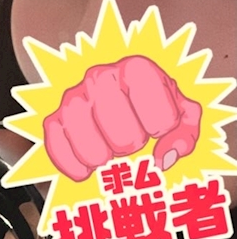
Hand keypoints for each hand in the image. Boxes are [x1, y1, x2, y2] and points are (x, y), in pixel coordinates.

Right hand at [45, 55, 201, 181]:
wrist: (112, 94)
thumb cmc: (148, 103)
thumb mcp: (180, 111)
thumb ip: (185, 134)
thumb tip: (165, 157)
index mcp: (136, 69)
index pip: (161, 119)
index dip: (163, 131)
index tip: (157, 124)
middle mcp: (100, 77)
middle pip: (126, 139)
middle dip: (133, 146)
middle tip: (131, 137)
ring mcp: (73, 98)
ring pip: (93, 151)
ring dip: (105, 159)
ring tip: (110, 149)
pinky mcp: (53, 119)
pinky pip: (61, 156)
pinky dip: (78, 169)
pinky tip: (89, 165)